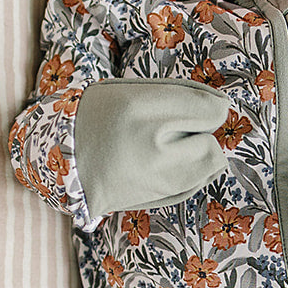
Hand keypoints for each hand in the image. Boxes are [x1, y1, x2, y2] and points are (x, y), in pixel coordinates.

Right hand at [74, 77, 232, 216]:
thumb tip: (224, 109)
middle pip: (213, 145)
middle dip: (204, 136)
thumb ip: (177, 95)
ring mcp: (153, 178)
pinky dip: (191, 175)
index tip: (201, 109)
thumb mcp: (130, 89)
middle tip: (180, 130)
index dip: (213, 107)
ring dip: (200, 157)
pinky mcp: (154, 198)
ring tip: (171, 149)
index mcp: (142, 108)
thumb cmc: (101, 116)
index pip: (211, 110)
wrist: (64, 159)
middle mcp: (150, 146)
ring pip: (208, 169)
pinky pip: (194, 185)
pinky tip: (167, 167)